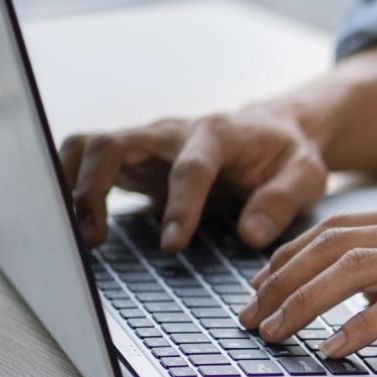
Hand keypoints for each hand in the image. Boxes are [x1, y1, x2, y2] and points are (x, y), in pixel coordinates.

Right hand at [60, 105, 326, 250]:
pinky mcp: (135, 158)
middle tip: (92, 237)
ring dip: (70, 184)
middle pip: (114, 144)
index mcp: (218, 134)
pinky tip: (70, 220)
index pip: (190, 168)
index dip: (180, 205)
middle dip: (94, 188)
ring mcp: (148, 143)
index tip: (173, 245)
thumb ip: (281, 201)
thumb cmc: (288, 155)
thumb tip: (250, 235)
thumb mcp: (306, 175)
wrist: (275, 130)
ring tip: (73, 232)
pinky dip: (70, 183)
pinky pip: (87, 160)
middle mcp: (173, 132)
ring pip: (89, 146)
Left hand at [238, 205, 376, 353]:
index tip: (262, 288)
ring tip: (278, 333)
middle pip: (336, 245)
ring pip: (358, 269)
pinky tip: (337, 349)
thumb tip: (367, 298)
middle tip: (251, 318)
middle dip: (282, 282)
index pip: (343, 229)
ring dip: (306, 303)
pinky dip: (360, 328)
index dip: (291, 258)